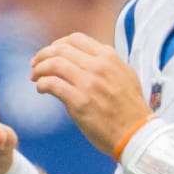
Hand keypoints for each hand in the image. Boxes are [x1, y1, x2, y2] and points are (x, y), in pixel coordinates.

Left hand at [30, 33, 150, 156]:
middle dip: (43, 55)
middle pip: (60, 50)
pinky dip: (42, 84)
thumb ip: (107, 64)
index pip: (76, 39)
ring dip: (39, 69)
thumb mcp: (126, 76)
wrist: (137, 134)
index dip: (58, 44)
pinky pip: (52, 84)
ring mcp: (89, 83)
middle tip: (35, 65)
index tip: (51, 53)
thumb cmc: (131, 109)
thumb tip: (86, 57)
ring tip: (36, 77)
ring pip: (53, 64)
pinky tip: (42, 89)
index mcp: (110, 58)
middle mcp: (99, 67)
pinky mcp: (80, 101)